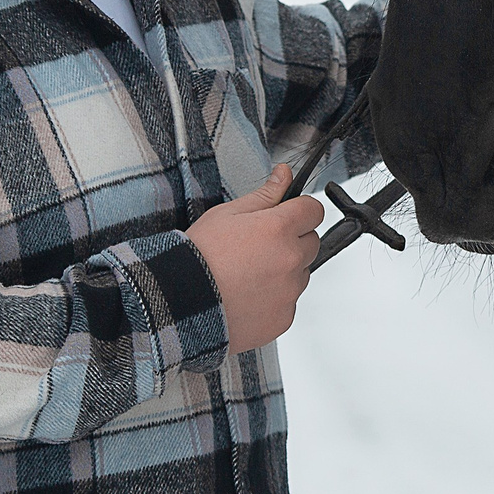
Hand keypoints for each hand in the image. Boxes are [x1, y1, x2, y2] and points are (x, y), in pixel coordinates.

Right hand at [185, 164, 322, 353]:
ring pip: (301, 274)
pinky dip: (275, 300)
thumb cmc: (198, 257)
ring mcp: (289, 292)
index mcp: (279, 229)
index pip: (314, 210)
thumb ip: (264, 195)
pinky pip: (289, 303)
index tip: (288, 215)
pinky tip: (248, 295)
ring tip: (248, 275)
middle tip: (259, 247)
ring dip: (285, 271)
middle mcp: (290, 260)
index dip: (300, 210)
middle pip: (311, 242)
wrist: (179, 303)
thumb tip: (284, 174)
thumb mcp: (227, 214)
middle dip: (293, 241)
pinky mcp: (283, 318)